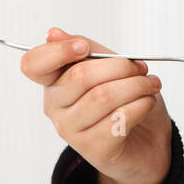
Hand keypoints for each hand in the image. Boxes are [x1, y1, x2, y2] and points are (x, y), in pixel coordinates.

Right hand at [20, 27, 172, 183]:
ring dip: (136, 86)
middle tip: (141, 68)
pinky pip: (118, 119)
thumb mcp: (111, 67)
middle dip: (120, 67)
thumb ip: (88, 49)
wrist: (148, 142)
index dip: (57, 52)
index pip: (33, 65)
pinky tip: (147, 103)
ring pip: (103, 97)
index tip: (84, 48)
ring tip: (150, 85)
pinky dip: (141, 105)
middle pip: (80, 76)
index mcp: (54, 82)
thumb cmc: (126, 101)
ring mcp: (72, 131)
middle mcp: (55, 107)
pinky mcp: (94, 149)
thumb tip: (53, 33)